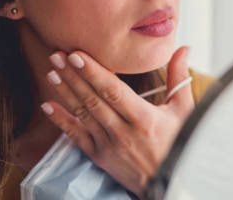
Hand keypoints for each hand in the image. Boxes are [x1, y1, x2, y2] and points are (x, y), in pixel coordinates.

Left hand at [41, 46, 193, 195]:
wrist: (172, 182)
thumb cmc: (181, 142)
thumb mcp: (184, 110)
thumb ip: (179, 77)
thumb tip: (183, 48)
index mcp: (144, 119)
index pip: (113, 91)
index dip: (94, 72)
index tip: (77, 54)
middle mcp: (123, 132)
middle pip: (93, 99)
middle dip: (73, 75)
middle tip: (57, 54)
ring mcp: (109, 145)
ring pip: (83, 114)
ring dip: (65, 91)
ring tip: (52, 71)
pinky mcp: (99, 156)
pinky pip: (76, 137)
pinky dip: (60, 121)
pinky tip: (48, 105)